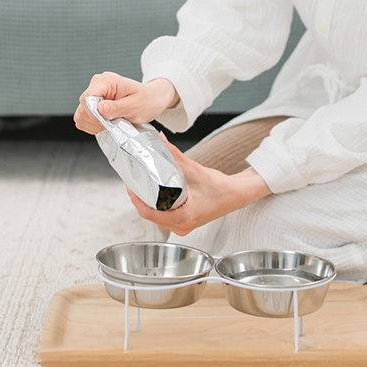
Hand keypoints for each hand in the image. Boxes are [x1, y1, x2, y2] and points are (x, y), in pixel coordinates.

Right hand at [73, 72, 179, 134]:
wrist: (152, 99)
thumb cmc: (146, 100)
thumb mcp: (135, 106)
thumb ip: (116, 108)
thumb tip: (99, 109)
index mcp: (107, 81)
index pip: (87, 97)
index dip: (94, 113)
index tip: (107, 121)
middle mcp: (97, 84)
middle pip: (83, 107)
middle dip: (97, 120)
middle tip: (114, 122)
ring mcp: (94, 93)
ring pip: (81, 114)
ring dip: (95, 124)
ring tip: (112, 122)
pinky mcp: (93, 103)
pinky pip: (83, 117)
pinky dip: (93, 125)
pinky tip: (107, 123)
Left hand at [126, 139, 271, 236]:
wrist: (236, 194)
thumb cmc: (220, 188)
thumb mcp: (194, 170)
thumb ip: (174, 155)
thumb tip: (159, 140)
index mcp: (182, 218)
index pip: (148, 213)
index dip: (136, 199)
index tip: (130, 185)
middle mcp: (180, 227)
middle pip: (150, 215)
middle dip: (140, 198)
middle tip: (133, 181)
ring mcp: (182, 227)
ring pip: (156, 216)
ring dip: (148, 201)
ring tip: (141, 185)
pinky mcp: (184, 223)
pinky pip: (164, 216)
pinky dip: (157, 204)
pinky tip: (154, 193)